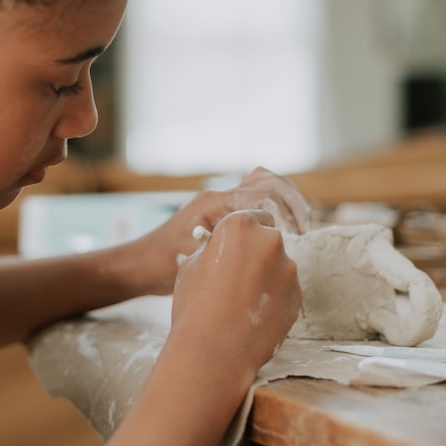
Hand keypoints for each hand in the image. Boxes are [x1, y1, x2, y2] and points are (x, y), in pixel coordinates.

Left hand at [137, 167, 311, 293]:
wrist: (141, 265)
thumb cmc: (161, 265)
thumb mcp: (193, 258)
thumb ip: (225, 247)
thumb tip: (265, 245)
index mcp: (213, 202)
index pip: (260, 194)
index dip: (283, 213)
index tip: (295, 237)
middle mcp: (220, 195)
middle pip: (268, 180)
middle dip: (292, 201)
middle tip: (305, 228)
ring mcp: (223, 201)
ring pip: (265, 182)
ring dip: (288, 199)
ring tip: (302, 225)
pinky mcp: (226, 211)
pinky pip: (258, 197)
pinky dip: (278, 206)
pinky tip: (287, 228)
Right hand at [169, 210, 301, 378]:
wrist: (214, 351)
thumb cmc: (195, 305)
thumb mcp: (192, 264)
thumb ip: (215, 248)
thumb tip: (225, 247)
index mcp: (240, 225)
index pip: (255, 215)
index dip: (246, 231)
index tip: (240, 244)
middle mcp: (270, 241)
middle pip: (269, 239)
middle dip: (257, 252)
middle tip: (239, 274)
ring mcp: (288, 269)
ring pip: (279, 265)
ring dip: (266, 276)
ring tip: (243, 301)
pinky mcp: (297, 295)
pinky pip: (286, 289)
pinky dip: (275, 297)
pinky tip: (254, 314)